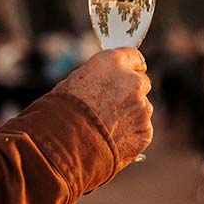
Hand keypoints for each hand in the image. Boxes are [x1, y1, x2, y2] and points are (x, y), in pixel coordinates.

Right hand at [54, 48, 152, 169]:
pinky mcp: (144, 132)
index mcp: (112, 64)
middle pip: (141, 84)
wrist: (63, 145)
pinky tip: (111, 141)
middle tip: (114, 106)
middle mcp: (132, 82)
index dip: (131, 66)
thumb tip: (107, 84)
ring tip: (106, 129)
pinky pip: (141, 130)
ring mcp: (142, 108)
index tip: (132, 71)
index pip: (133, 57)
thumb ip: (99, 79)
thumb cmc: (59, 113)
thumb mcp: (74, 83)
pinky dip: (131, 135)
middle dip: (131, 93)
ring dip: (130, 116)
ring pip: (141, 109)